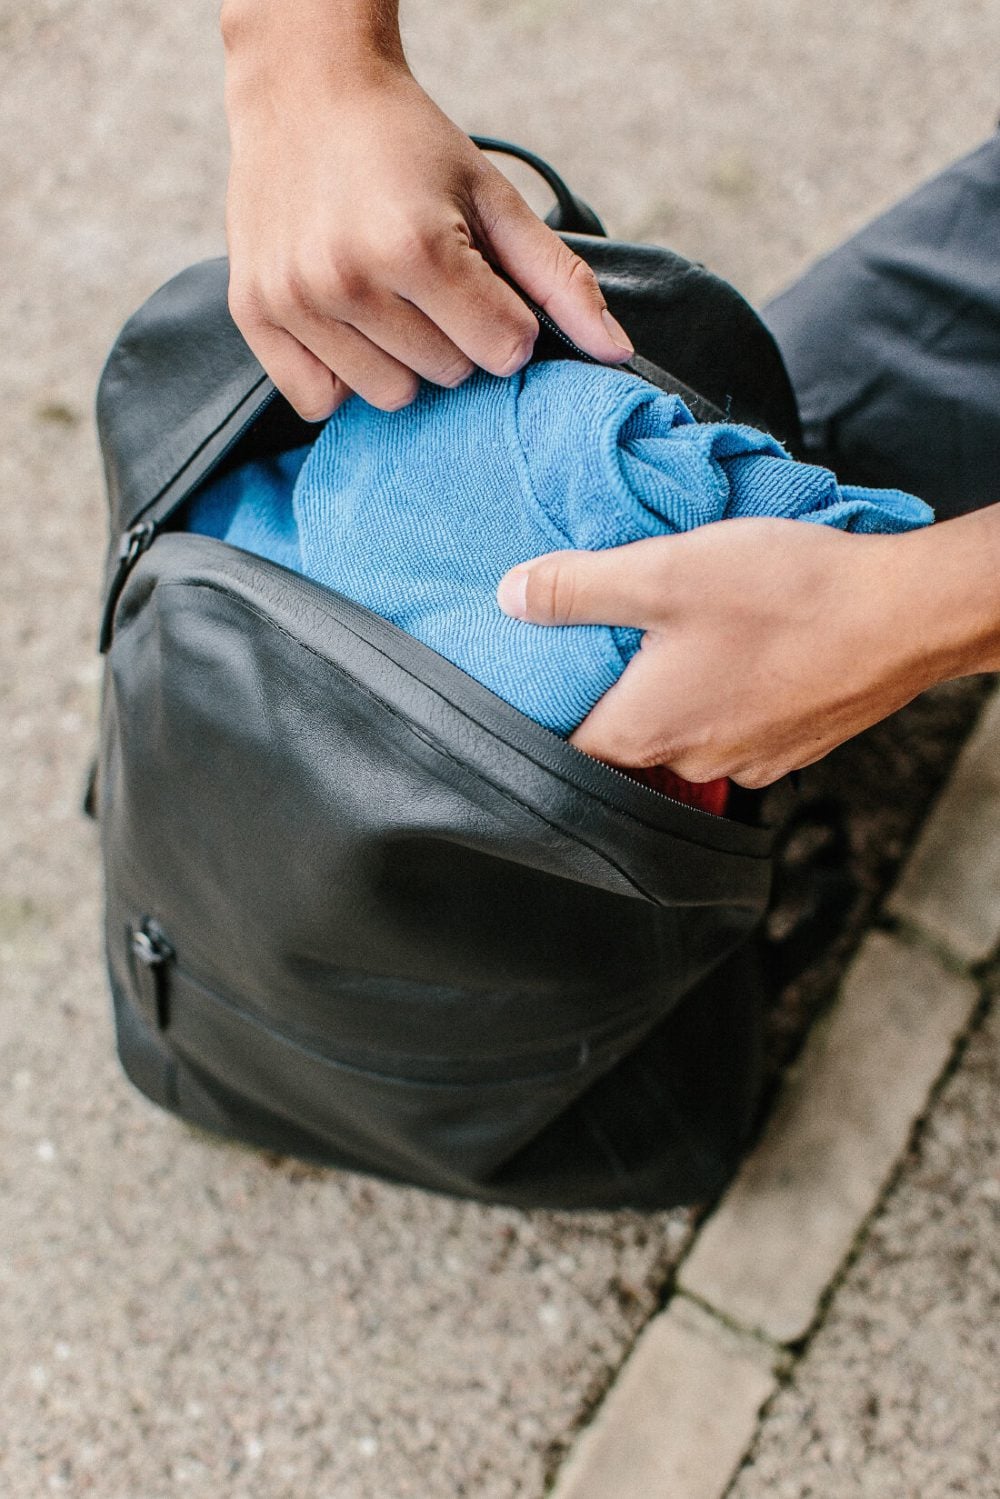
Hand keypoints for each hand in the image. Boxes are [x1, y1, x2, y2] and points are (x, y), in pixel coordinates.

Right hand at [221, 4, 632, 419]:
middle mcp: (348, 279)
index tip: (479, 280)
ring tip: (383, 295)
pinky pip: (318, 402)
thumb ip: (560, 281)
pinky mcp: (254, 315)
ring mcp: (295, 300)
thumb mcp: (493, 199)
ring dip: (400, 360)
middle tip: (425, 278)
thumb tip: (620, 355)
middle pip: (446, 379)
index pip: (502, 353)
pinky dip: (340, 376)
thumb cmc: (407, 143)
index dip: (503, 320)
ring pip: (389, 398)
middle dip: (452, 337)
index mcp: (416, 246)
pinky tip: (344, 322)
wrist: (303, 86)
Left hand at [496, 518, 950, 787]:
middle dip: (613, 689)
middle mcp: (692, 761)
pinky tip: (742, 646)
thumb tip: (510, 598)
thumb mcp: (663, 572)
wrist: (905, 617)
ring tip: (684, 631)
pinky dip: (727, 692)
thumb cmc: (787, 597)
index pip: (563, 743)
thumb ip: (576, 589)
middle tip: (612, 632)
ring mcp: (748, 760)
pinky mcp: (792, 746)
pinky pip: (736, 725)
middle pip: (623, 737)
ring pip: (684, 731)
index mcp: (644, 729)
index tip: (541, 669)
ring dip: (675, 688)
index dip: (545, 706)